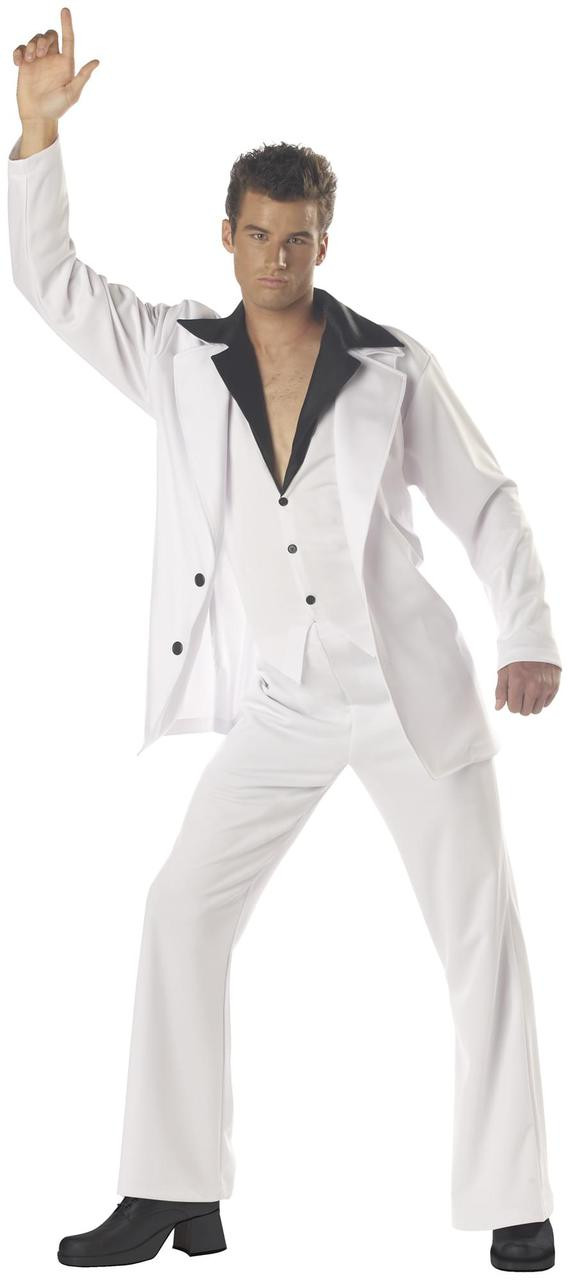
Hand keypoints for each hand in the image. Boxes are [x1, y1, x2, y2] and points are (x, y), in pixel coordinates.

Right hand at [13, 7, 98, 124]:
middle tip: (40, 53)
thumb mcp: (72, 93)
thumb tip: (97, 62)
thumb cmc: (57, 108)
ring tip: (29, 60)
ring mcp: (39, 61)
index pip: (68, 39)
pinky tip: (18, 62)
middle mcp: (53, 60)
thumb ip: (83, 77)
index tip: (65, 10)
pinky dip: (19, 51)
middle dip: (44, 39)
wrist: (38, 116)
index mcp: (66, 64)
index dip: (67, 24)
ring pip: (35, 39)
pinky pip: (21, 48)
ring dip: (31, 45)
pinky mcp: (25, 65)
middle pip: (50, 35)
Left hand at [495, 661, 560, 714]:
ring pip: (537, 710)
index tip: (512, 696)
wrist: (536, 642)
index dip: (511, 703)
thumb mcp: (504, 671)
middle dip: (521, 705)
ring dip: (531, 704)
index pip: (514, 708)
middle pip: (525, 711)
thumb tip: (498, 707)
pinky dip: (541, 699)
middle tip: (520, 693)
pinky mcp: (554, 685)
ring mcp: (545, 686)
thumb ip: (501, 691)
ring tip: (529, 691)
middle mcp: (533, 686)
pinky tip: (537, 688)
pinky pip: (547, 703)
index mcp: (518, 682)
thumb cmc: (517, 656)